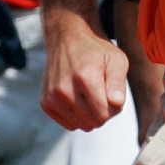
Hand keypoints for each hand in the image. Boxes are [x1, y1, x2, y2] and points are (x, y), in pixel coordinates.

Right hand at [41, 8, 129, 130]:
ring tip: (90, 93)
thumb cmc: (96, 50)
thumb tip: (116, 103)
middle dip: (103, 111)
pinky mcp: (46, 102)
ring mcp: (52, 97)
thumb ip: (118, 83)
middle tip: (102, 92)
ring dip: (90, 114)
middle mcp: (64, 89)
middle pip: (93, 122)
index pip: (104, 114)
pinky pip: (69, 124)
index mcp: (85, 77)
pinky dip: (77, 116)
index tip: (112, 93)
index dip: (114, 107)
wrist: (68, 39)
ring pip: (81, 125)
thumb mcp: (116, 59)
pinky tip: (79, 98)